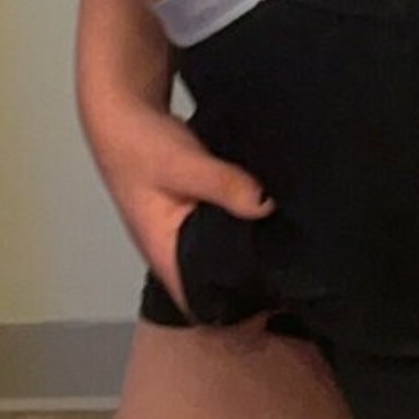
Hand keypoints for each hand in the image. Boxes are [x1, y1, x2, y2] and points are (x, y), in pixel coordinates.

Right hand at [84, 97, 275, 320]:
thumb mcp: (182, 164)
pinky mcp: (197, 210)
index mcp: (166, 256)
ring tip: (291, 241)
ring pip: (226, 251)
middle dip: (253, 275)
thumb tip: (266, 205)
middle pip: (220, 279)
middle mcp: (176, 251)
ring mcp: (187, 231)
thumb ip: (222, 184)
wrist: (122, 111)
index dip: (238, 308)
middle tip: (295, 267)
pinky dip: (246, 221)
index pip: (204, 303)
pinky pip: (227, 226)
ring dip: (252, 246)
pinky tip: (271, 213)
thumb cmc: (138, 145)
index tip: (277, 296)